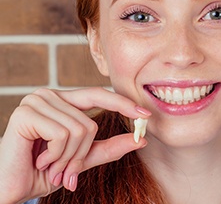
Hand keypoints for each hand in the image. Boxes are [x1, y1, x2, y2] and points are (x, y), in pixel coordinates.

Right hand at [0, 87, 150, 202]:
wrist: (10, 188)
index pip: (98, 94)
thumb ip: (109, 147)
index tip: (145, 114)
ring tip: (50, 166)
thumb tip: (141, 139)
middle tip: (67, 171)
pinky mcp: (26, 113)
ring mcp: (37, 101)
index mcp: (63, 101)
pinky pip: (63, 134)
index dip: (122, 103)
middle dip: (82, 154)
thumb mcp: (82, 158)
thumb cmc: (43, 171)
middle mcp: (50, 95)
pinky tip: (39, 160)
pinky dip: (57, 156)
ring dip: (68, 158)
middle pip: (90, 121)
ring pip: (80, 129)